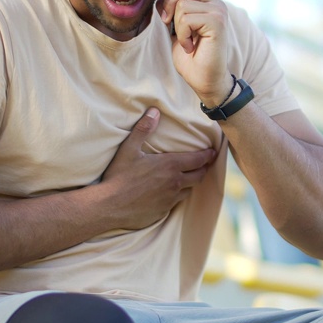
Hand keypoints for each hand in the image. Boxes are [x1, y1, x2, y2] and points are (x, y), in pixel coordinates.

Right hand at [98, 108, 217, 229]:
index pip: (198, 159)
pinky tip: (173, 192)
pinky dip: (179, 195)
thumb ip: (143, 129)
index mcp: (170, 166)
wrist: (109, 206)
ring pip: (190, 190)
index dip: (208, 155)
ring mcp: (171, 199)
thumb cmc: (118, 176)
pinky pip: (177, 202)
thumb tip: (155, 111)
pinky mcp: (164, 211)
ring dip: (192, 182)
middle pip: (199, 175)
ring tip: (191, 177)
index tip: (213, 151)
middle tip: (206, 163)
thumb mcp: (128, 148)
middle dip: (205, 168)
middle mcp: (175, 183)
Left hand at [157, 0, 234, 106]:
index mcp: (204, 3)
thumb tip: (162, 0)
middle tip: (170, 24)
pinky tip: (192, 45)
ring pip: (182, 3)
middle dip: (170, 4)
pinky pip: (186, 17)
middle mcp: (214, 2)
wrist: (205, 80)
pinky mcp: (218, 21)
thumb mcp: (174, 30)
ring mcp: (218, 10)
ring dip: (177, 26)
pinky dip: (182, 34)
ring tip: (186, 40)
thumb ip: (170, 12)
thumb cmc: (191, 58)